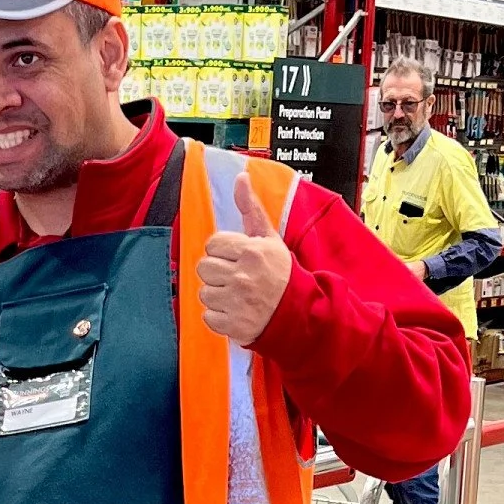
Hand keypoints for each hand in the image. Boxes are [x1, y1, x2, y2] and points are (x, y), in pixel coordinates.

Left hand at [195, 169, 293, 346]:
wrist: (300, 312)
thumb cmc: (281, 274)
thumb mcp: (269, 238)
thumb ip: (251, 208)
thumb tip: (240, 178)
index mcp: (252, 252)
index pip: (212, 244)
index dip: (223, 252)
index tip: (237, 259)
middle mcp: (243, 276)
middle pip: (204, 268)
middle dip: (218, 272)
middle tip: (237, 278)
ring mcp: (237, 302)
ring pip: (204, 292)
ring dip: (218, 295)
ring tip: (237, 295)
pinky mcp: (233, 325)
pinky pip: (208, 316)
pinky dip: (219, 317)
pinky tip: (236, 311)